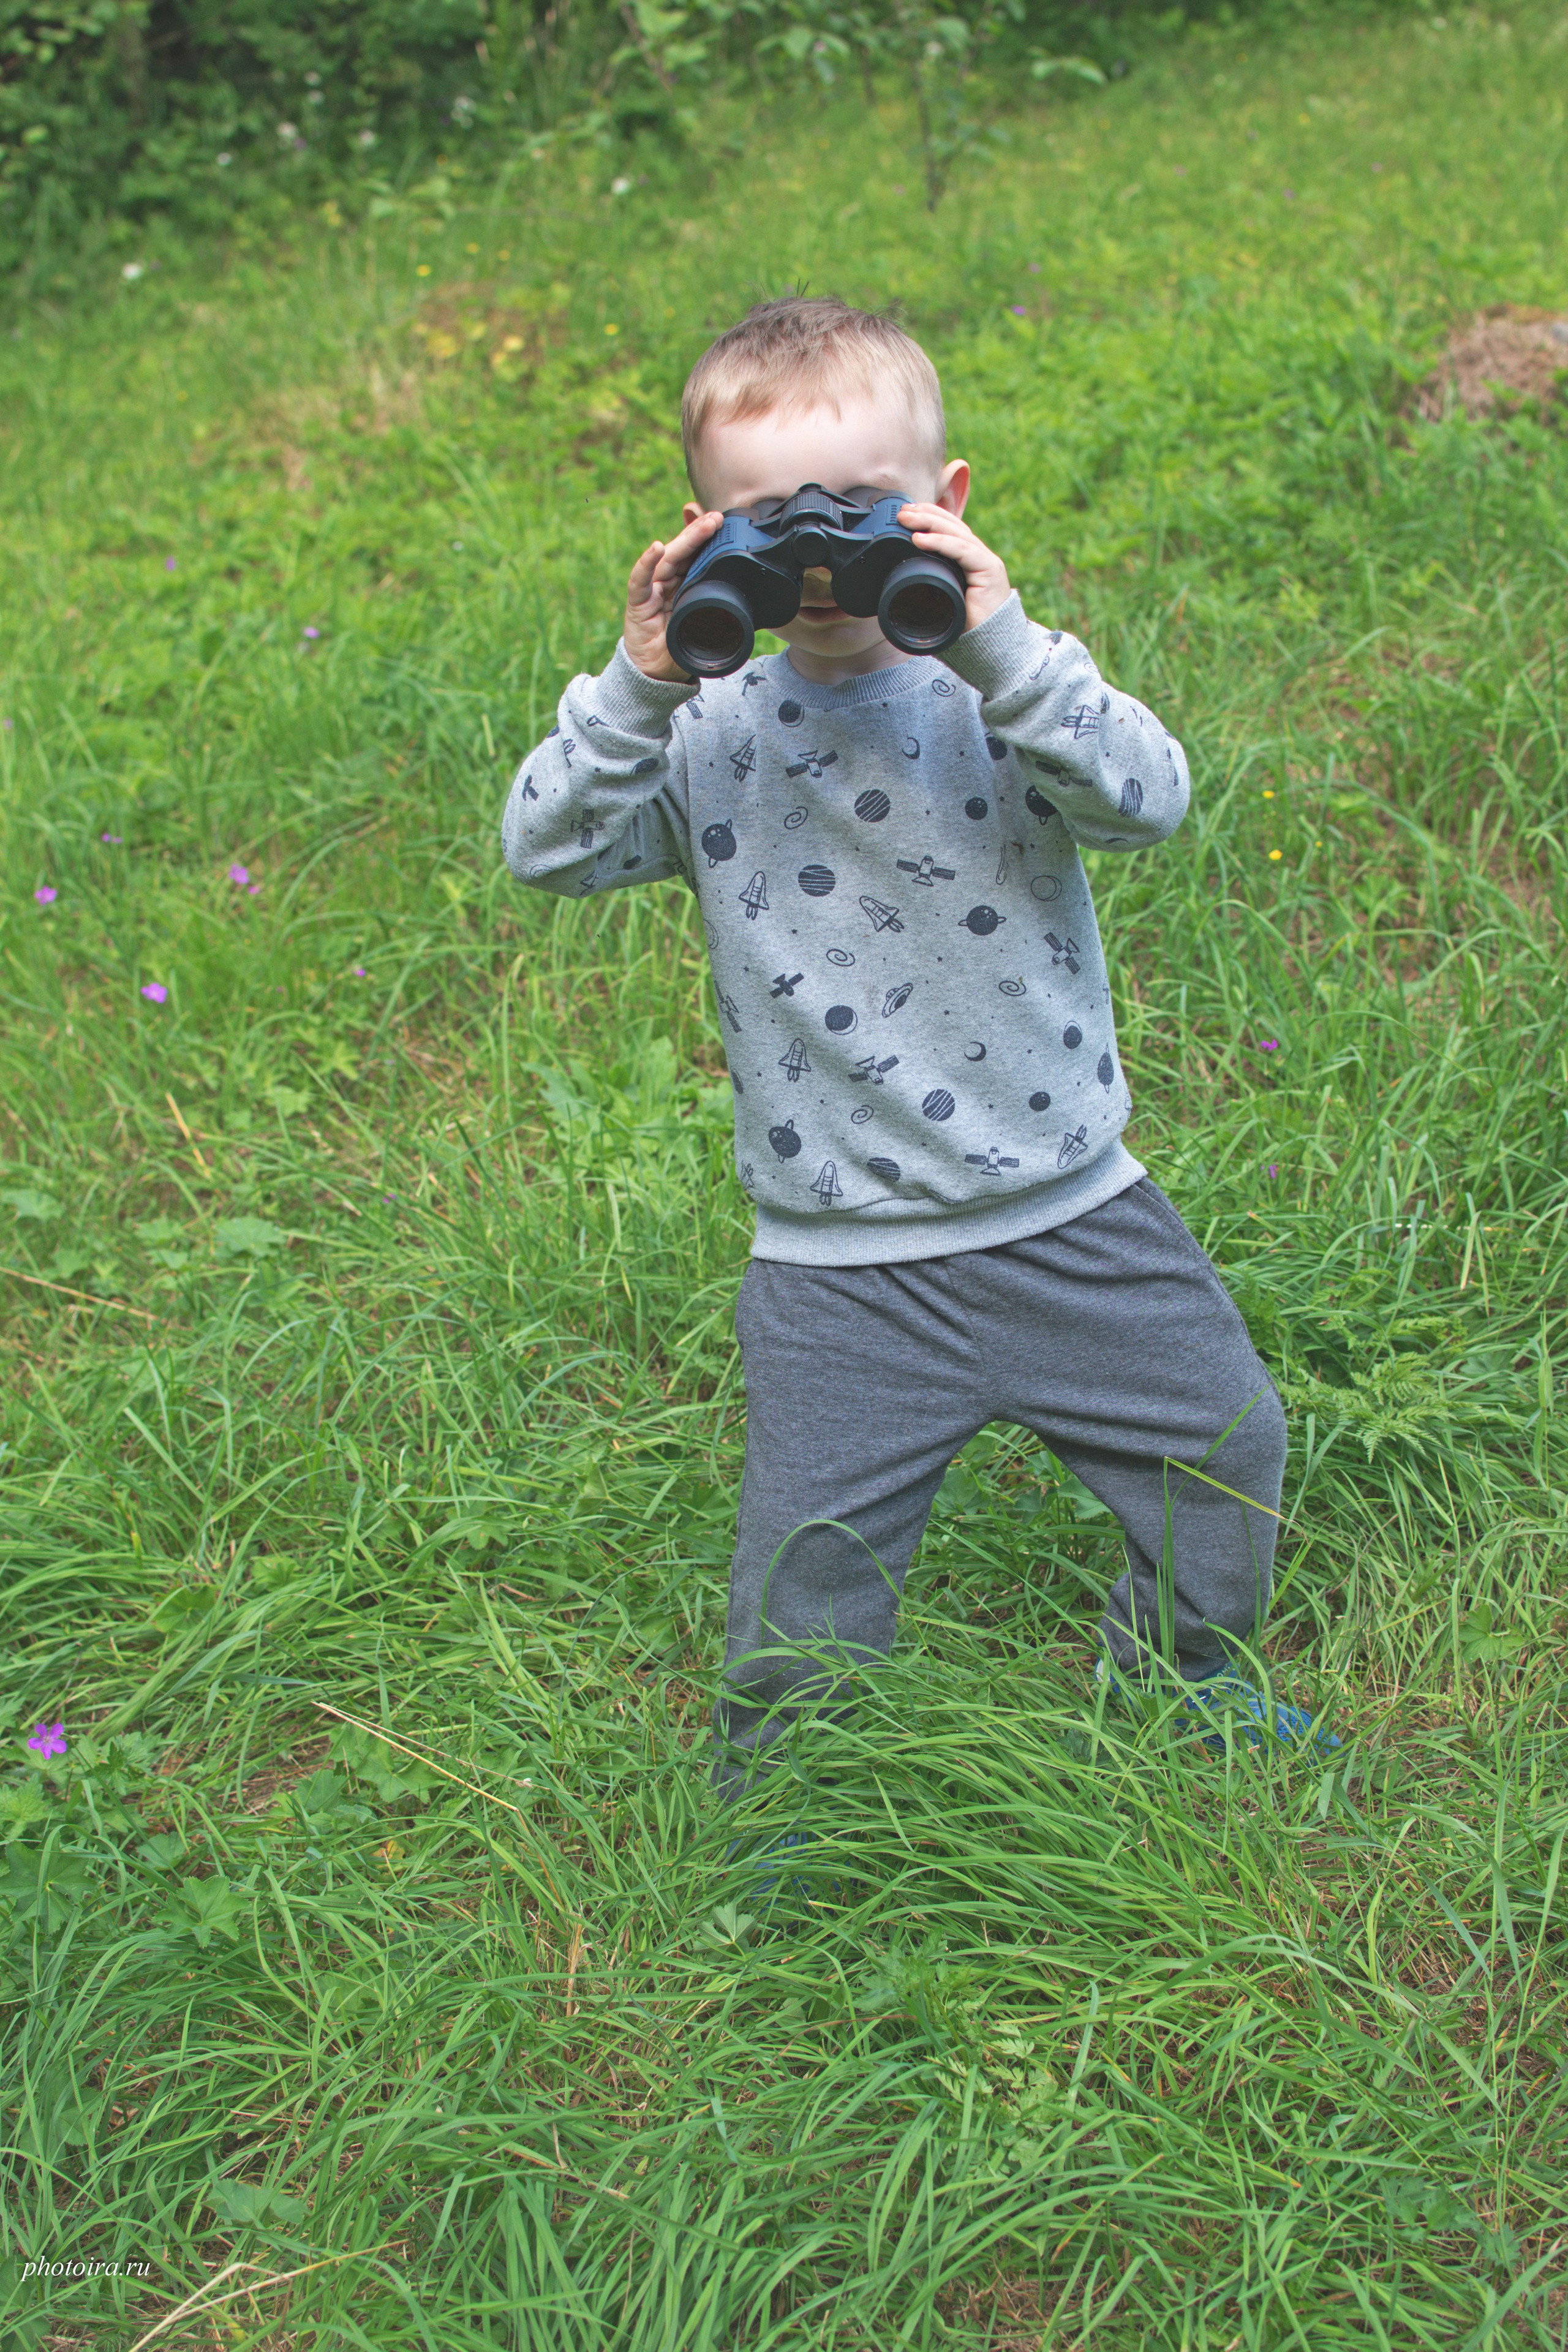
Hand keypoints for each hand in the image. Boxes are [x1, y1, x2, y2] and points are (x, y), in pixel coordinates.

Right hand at [624, 510, 724, 679]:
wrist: (657, 675)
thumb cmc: (680, 649)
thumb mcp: (708, 629)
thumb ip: (721, 615)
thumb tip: (751, 609)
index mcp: (685, 586)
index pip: (696, 557)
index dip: (707, 540)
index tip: (722, 524)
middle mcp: (668, 583)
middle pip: (683, 553)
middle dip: (699, 533)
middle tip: (716, 518)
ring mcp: (652, 590)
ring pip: (667, 560)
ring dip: (683, 540)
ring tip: (700, 526)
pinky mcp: (638, 603)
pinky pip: (640, 580)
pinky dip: (646, 563)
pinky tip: (657, 548)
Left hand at [897, 503, 1010, 634]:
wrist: (989, 650)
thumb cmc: (964, 630)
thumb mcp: (938, 603)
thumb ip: (925, 590)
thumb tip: (894, 590)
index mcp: (967, 561)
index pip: (949, 530)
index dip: (929, 517)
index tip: (906, 513)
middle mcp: (978, 557)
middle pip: (951, 526)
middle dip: (925, 515)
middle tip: (901, 511)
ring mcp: (985, 562)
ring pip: (956, 533)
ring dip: (929, 523)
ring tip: (907, 520)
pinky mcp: (990, 571)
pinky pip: (963, 550)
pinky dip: (941, 543)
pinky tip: (921, 539)